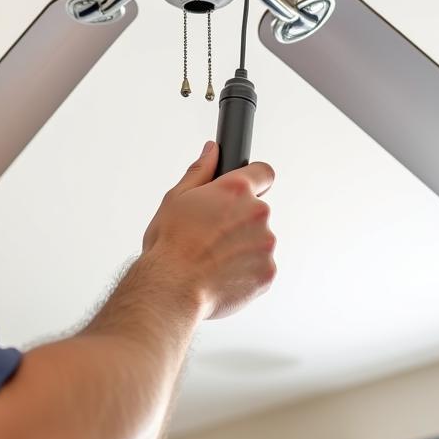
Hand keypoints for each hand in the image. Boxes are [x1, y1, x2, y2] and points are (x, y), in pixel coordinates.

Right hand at [141, 141, 277, 319]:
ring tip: (212, 258)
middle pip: (256, 210)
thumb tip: (211, 150)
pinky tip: (221, 274)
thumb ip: (200, 171)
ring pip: (258, 240)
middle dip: (239, 220)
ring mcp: (265, 244)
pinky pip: (260, 266)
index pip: (264, 172)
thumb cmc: (170, 244)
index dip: (255, 179)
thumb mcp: (176, 198)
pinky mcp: (268, 272)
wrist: (173, 288)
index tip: (246, 189)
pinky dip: (245, 270)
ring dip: (242, 246)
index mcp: (235, 190)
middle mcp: (257, 212)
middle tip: (211, 234)